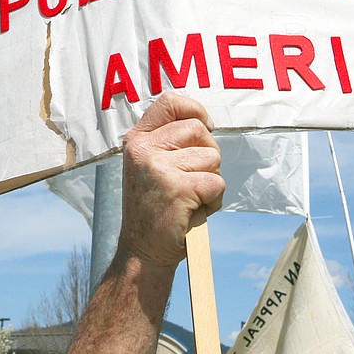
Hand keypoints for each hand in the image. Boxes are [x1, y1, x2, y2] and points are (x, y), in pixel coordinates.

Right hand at [117, 94, 223, 268]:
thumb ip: (169, 141)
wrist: (142, 251)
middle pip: (198, 130)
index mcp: (137, 140)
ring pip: (212, 157)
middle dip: (208, 154)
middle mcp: (143, 149)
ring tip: (191, 198)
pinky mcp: (176, 188)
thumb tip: (204, 123)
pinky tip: (194, 211)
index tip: (204, 128)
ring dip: (211, 180)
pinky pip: (216, 183)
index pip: (170, 102)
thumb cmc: (156, 207)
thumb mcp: (151, 165)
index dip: (194, 111)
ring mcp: (157, 167)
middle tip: (194, 179)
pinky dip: (214, 200)